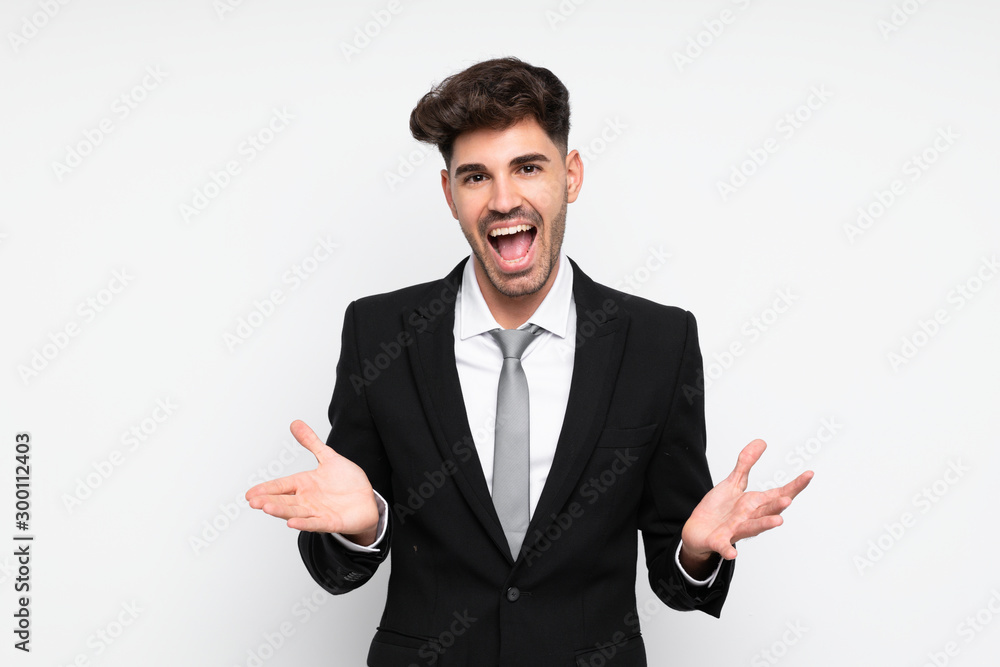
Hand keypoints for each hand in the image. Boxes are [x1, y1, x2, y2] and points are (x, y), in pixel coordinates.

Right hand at [245, 420, 379, 544]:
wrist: (367, 500)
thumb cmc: (347, 482)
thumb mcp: (329, 457)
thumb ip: (311, 442)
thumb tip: (295, 423)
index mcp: (304, 484)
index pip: (281, 486)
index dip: (266, 489)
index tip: (249, 494)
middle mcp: (307, 500)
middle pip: (284, 500)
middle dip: (268, 501)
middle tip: (253, 501)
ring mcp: (318, 512)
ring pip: (296, 512)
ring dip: (281, 511)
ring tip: (267, 508)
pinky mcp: (331, 522)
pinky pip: (315, 523)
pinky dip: (304, 523)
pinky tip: (292, 523)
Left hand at [681, 439, 812, 563]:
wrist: (697, 531)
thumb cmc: (718, 509)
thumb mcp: (732, 482)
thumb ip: (746, 464)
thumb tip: (762, 442)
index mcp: (754, 504)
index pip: (778, 494)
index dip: (794, 485)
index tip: (809, 474)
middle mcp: (749, 518)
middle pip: (768, 511)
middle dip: (778, 506)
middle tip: (788, 500)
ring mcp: (735, 530)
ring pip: (752, 528)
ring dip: (764, 525)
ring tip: (777, 521)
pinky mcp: (718, 540)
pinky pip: (724, 546)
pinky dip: (728, 549)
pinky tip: (732, 553)